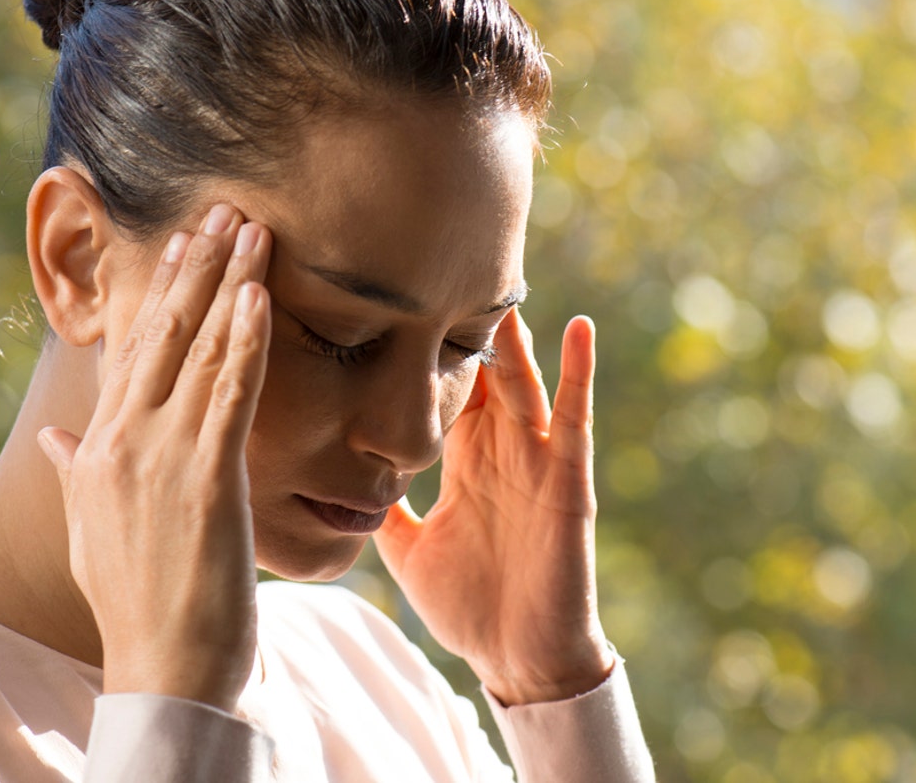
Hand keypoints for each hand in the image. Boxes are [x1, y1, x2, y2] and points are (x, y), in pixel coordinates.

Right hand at [36, 205, 272, 712]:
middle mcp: (122, 440)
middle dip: (194, 267)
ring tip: (250, 229)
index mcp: (98, 448)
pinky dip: (245, 342)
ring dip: (228, 284)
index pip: (132, 351)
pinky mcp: (207, 478)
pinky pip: (229, 395)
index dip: (159, 292)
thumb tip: (55, 434)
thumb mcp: (92, 528)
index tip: (181, 245)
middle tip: (221, 210)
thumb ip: (75, 471)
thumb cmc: (135, 602)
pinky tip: (260, 298)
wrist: (161, 664)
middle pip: (162, 334)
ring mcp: (161, 456)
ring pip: (198, 350)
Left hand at [375, 310, 613, 704]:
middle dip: (462, 319)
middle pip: (480, 368)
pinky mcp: (567, 478)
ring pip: (520, 379)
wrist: (517, 656)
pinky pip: (575, 416)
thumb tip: (336, 482)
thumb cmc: (469, 605)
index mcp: (464, 460)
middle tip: (440, 259)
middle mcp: (500, 448)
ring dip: (511, 333)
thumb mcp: (409, 548)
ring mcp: (536, 458)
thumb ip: (385, 509)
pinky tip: (577, 325)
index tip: (391, 294)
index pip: (441, 387)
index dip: (420, 344)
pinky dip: (579, 371)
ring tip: (498, 276)